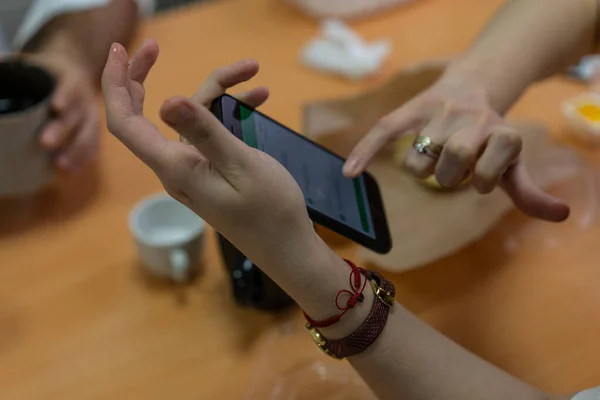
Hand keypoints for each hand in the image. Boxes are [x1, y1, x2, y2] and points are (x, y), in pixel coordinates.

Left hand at [28, 49, 99, 172]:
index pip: (71, 87)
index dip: (65, 96)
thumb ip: (13, 69)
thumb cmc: (50, 71)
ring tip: (60, 165)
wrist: (77, 71)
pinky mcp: (93, 132)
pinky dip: (82, 160)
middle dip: (63, 130)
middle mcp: (85, 100)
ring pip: (88, 135)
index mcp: (71, 81)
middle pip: (76, 115)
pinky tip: (68, 172)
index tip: (55, 106)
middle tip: (45, 142)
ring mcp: (91, 117)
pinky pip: (92, 147)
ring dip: (75, 151)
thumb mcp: (35, 66)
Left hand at [102, 40, 316, 267]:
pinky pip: (211, 132)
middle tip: (155, 48)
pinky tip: (259, 98)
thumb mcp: (241, 165)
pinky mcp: (212, 170)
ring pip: (191, 118)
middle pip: (144, 116)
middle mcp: (175, 167)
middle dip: (144, 78)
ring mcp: (194, 169)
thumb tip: (166, 100)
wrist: (287, 246)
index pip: (125, 123)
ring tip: (252, 71)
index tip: (119, 51)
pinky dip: (231, 111)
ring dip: (217, 91)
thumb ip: (205, 132)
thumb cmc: (269, 210)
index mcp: (174, 167)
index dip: (114, 85)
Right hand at [343, 65, 569, 221]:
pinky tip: (350, 172)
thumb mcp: (514, 161)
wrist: (474, 84)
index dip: (485, 177)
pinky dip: (366, 152)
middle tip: (452, 169)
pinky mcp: (411, 111)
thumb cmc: (490, 135)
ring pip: (417, 159)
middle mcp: (470, 118)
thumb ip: (529, 193)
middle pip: (451, 165)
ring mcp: (438, 113)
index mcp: (500, 130)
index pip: (492, 165)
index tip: (483, 176)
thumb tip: (562, 215)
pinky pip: (384, 131)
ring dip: (422, 168)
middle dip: (448, 177)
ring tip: (432, 157)